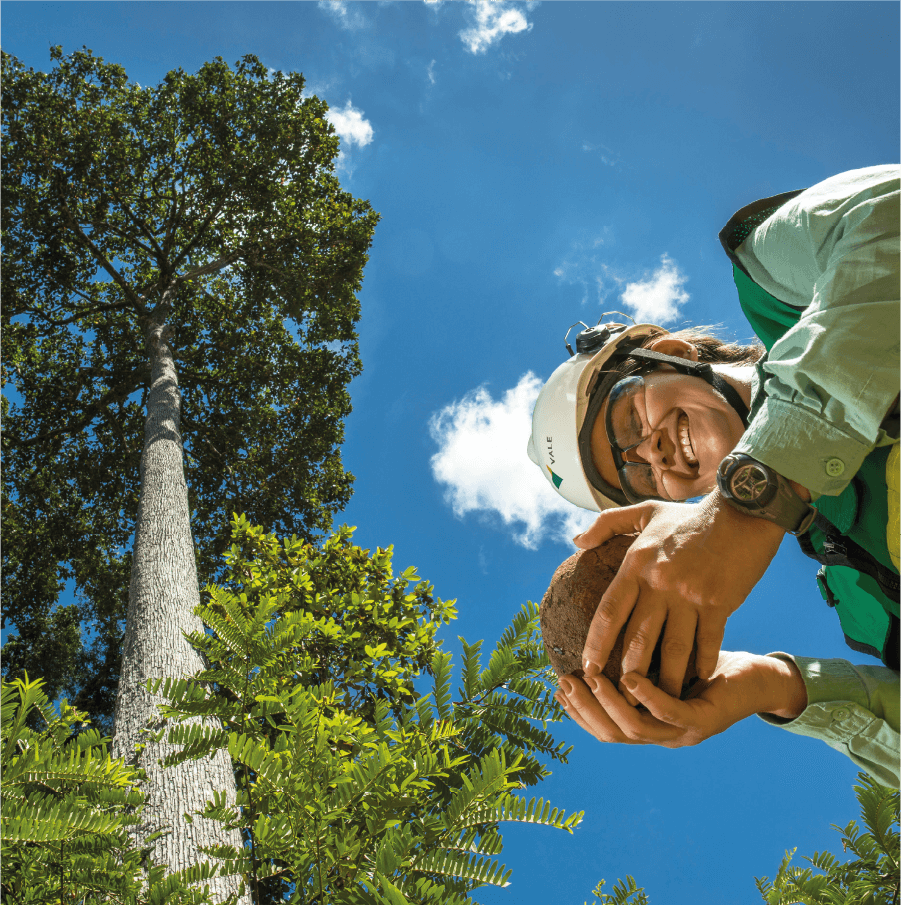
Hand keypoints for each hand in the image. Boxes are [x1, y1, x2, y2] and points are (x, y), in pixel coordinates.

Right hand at [555, 652, 806, 747]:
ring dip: (608, 704)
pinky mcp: (705, 721)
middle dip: (584, 710)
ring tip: (590, 678)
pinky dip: (647, 697)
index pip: (604, 728)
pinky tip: (629, 676)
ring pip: (635, 728)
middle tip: (566, 682)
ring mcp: (684, 733)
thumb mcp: (661, 661)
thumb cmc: (707, 665)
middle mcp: (663, 735)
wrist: (758, 676)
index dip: (578, 712)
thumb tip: (592, 640)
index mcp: (650, 724)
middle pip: (612, 734)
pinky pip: (669, 714)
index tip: (558, 687)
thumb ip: (631, 661)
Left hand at [573, 491, 784, 699]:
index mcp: (637, 564)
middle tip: (620, 698)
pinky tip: (698, 679)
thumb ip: (606, 525)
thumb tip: (576, 542)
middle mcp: (659, 583)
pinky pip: (708, 641)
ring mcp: (690, 595)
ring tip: (657, 701)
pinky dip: (702, 663)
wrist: (741, 512)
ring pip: (672, 649)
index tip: (587, 668)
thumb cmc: (690, 516)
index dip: (596, 643)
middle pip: (638, 638)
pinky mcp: (720, 603)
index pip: (609, 611)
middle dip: (627, 673)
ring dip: (664, 679)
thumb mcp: (644, 511)